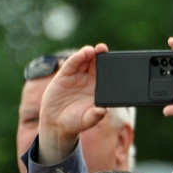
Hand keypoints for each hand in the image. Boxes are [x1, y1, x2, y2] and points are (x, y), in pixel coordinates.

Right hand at [38, 44, 110, 163]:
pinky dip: (77, 57)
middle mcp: (89, 80)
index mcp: (98, 89)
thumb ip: (95, 116)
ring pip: (85, 60)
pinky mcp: (65, 75)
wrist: (56, 123)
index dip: (111, 67)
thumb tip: (103, 110)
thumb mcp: (87, 120)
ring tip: (93, 50)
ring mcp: (77, 76)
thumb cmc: (75, 122)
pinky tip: (83, 53)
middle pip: (97, 64)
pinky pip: (72, 63)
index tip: (116, 61)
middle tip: (104, 49)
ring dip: (90, 53)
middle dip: (101, 56)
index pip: (106, 75)